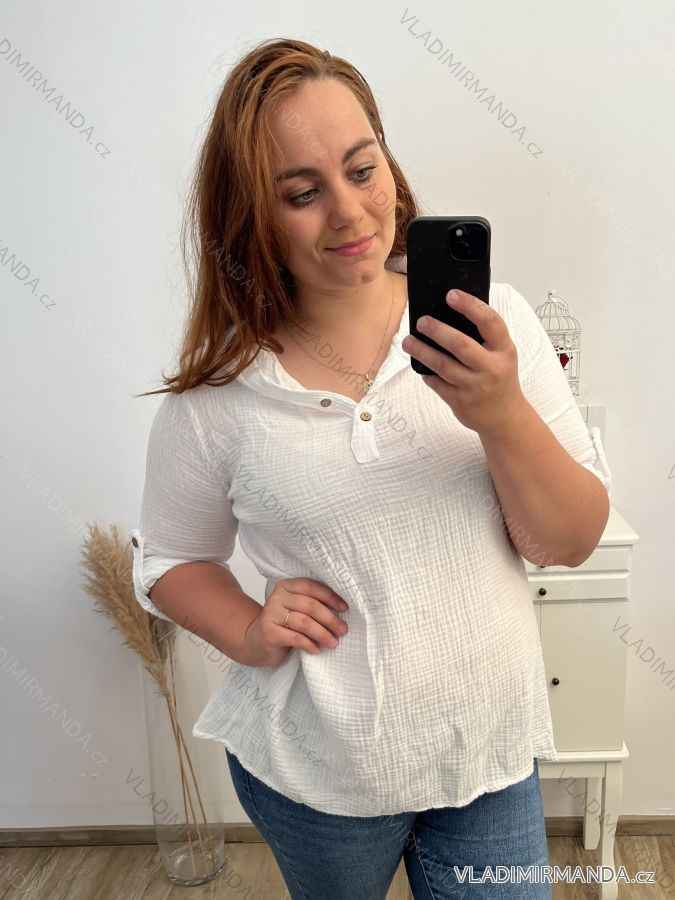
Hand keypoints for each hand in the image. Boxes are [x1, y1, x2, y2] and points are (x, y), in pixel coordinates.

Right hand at [242, 577, 348, 666]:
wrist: (255, 642)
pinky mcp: (269, 632)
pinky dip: (309, 644)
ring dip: (323, 634)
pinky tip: (316, 650)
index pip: (312, 586)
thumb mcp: (296, 609)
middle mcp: (277, 597)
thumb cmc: (283, 625)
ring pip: (304, 622)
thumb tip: (342, 610)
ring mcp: (271, 614)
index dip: (331, 597)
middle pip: (310, 605)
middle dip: (330, 619)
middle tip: (343, 630)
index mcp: (286, 586)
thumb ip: (312, 604)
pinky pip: (295, 638)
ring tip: (333, 642)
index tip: (345, 608)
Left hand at [401, 289, 526, 434]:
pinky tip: (420, 365)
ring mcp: (475, 387)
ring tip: (408, 341)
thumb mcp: (501, 354)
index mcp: (504, 350)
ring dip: (422, 351)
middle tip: (422, 321)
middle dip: (437, 330)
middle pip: (460, 344)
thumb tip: (450, 313)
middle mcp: (491, 368)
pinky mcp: (460, 402)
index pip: (490, 322)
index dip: (470, 305)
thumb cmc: (500, 377)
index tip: (450, 295)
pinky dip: (426, 373)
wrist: (505, 417)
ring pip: (442, 365)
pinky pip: (437, 384)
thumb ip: (484, 337)